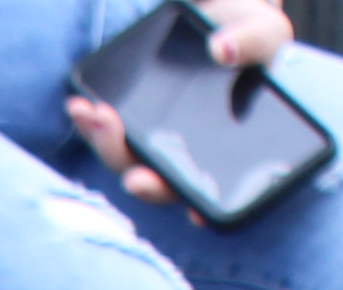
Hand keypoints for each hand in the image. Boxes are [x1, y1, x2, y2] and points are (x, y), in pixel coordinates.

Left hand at [71, 2, 294, 201]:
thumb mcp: (263, 34)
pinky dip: (92, 124)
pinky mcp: (132, 123)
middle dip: (139, 174)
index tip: (193, 212)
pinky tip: (80, 107)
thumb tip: (222, 49)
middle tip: (129, 160)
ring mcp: (155, 143)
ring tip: (90, 112)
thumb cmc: (251, 39)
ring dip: (105, 143)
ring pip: (127, 161)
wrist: (221, 24)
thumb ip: (251, 43)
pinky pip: (109, 133)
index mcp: (222, 151)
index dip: (200, 203)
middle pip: (157, 182)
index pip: (211, 187)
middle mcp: (185, 157)